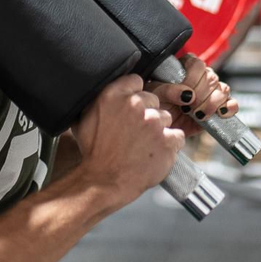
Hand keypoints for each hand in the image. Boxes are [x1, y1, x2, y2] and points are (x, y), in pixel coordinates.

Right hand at [71, 74, 184, 208]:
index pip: (136, 80)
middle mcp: (135, 104)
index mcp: (113, 95)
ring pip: (166, 118)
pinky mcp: (167, 140)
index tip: (133, 107)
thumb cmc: (93, 153)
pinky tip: (155, 152)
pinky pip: (177, 136)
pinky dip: (170, 144)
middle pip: (153, 99)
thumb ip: (98, 98)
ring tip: (144, 145)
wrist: (103, 181)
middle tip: (136, 131)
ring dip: (159, 129)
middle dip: (147, 113)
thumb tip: (103, 88)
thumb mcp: (83, 117)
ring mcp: (154, 122)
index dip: (135, 95)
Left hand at [147, 54, 237, 134]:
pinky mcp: (219, 107)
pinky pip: (232, 103)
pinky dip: (229, 108)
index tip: (185, 94)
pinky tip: (220, 114)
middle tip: (188, 109)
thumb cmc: (158, 104)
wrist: (164, 126)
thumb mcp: (157, 95)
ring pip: (223, 89)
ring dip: (212, 104)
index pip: (197, 64)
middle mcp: (202, 77)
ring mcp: (212, 91)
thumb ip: (169, 90)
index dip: (193, 79)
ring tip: (198, 115)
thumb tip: (188, 94)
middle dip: (201, 96)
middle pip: (211, 78)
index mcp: (187, 67)